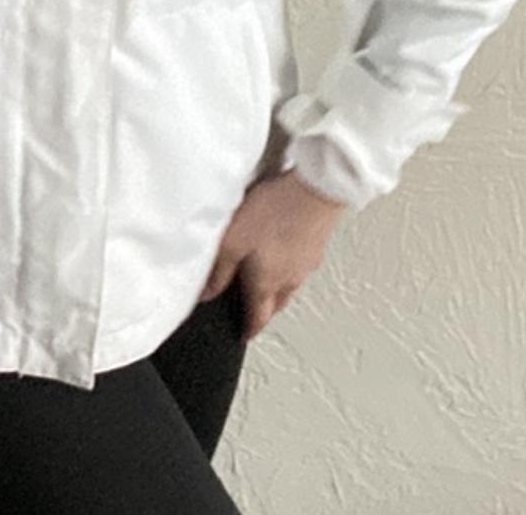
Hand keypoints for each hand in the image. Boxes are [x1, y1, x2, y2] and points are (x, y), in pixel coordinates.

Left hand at [199, 170, 346, 341]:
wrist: (316, 189)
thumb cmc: (275, 212)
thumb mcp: (233, 240)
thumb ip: (220, 269)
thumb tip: (208, 294)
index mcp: (266, 283)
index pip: (258, 317)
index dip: (249, 329)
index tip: (245, 336)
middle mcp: (290, 278)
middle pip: (276, 304)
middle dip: (265, 311)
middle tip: (255, 314)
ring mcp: (307, 262)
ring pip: (291, 285)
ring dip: (278, 289)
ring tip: (268, 284)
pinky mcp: (318, 243)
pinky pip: (301, 265)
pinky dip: (291, 267)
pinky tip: (286, 252)